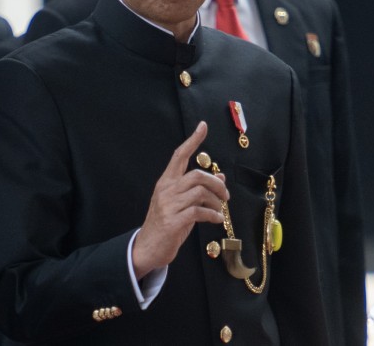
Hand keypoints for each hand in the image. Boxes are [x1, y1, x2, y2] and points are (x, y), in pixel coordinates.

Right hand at [132, 121, 228, 278]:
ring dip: (216, 202)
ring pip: (200, 192)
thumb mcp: (182, 204)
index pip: (179, 155)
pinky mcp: (173, 221)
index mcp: (167, 182)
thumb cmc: (167, 224)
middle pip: (197, 175)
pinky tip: (216, 220)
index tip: (203, 126)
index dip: (193, 140)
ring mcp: (169, 205)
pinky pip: (199, 212)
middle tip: (225, 196)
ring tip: (220, 211)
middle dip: (216, 184)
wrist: (149, 247)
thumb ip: (199, 190)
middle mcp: (166, 190)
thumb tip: (221, 178)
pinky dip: (213, 215)